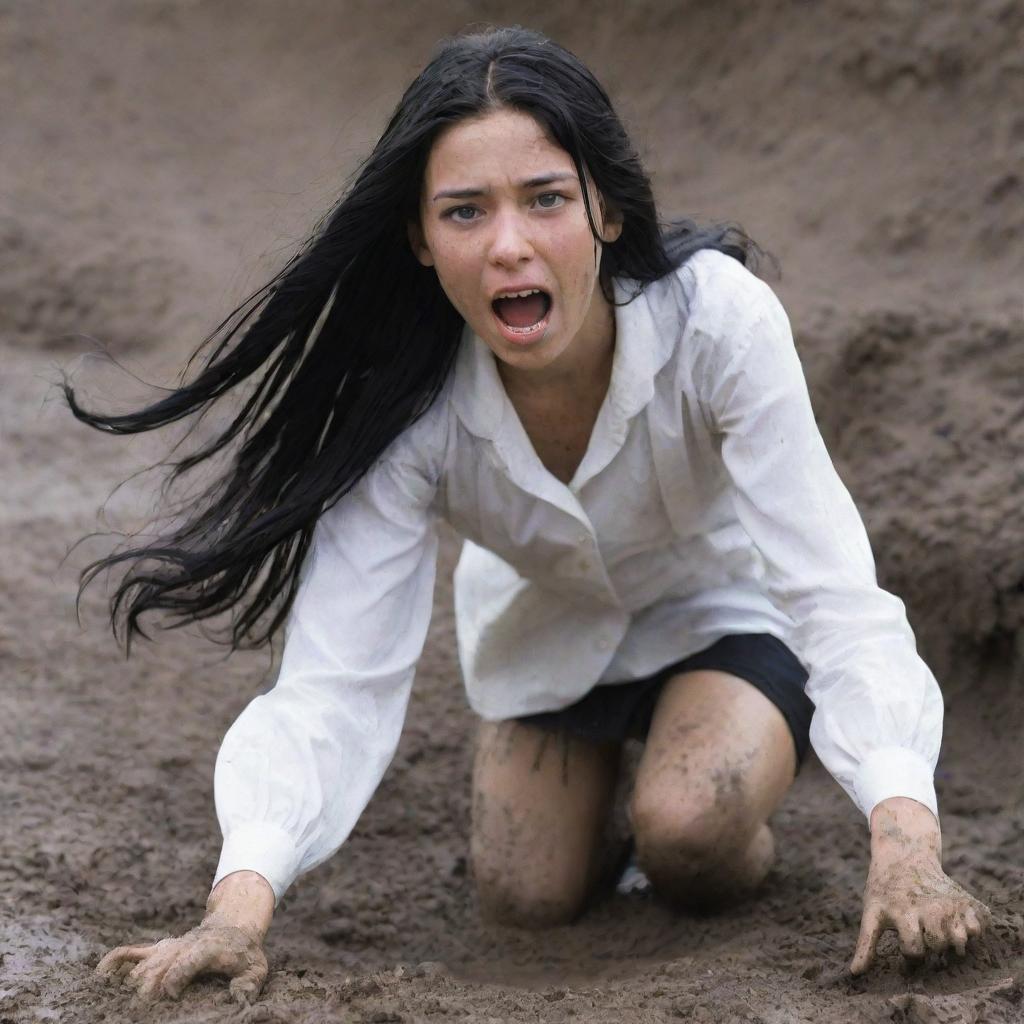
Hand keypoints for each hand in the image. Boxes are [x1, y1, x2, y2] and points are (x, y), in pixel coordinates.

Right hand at [96, 919, 267, 1003]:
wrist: (233, 925)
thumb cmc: (244, 953)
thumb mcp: (256, 968)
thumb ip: (248, 983)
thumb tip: (237, 997)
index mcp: (208, 949)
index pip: (188, 961)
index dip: (177, 977)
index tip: (171, 996)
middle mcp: (184, 946)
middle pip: (160, 965)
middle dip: (150, 987)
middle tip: (142, 1009)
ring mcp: (168, 947)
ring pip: (145, 963)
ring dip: (134, 982)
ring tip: (123, 1003)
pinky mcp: (158, 949)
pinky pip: (131, 952)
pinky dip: (115, 962)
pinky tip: (100, 975)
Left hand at [850, 797, 990, 973]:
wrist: (904, 855)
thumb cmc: (884, 889)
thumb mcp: (871, 912)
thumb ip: (866, 944)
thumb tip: (854, 974)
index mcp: (905, 912)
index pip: (915, 952)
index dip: (909, 954)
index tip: (904, 943)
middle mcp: (931, 908)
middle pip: (938, 946)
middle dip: (930, 947)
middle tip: (922, 933)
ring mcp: (951, 904)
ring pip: (961, 941)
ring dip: (952, 943)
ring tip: (938, 931)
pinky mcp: (967, 900)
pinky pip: (980, 928)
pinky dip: (973, 931)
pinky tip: (956, 924)